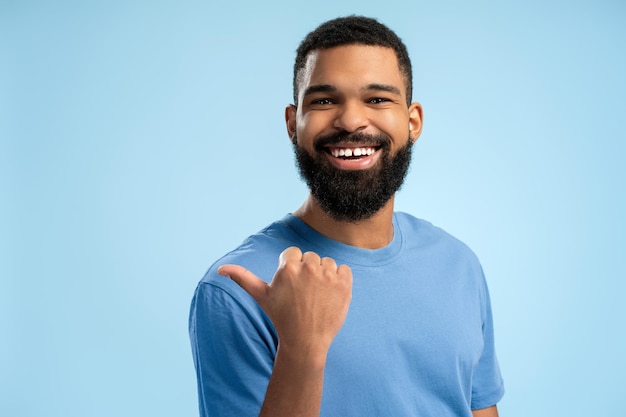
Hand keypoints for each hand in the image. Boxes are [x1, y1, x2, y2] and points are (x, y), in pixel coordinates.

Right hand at [218, 247, 352, 355]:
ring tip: (316, 296)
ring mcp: (328, 276)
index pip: (293, 253)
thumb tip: (220, 269)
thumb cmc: (281, 317)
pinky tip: (330, 295)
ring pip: (327, 262)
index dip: (291, 269)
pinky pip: (344, 269)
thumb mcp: (261, 296)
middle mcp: (308, 268)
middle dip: (307, 272)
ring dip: (324, 276)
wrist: (306, 341)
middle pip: (310, 257)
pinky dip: (340, 280)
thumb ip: (242, 278)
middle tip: (303, 294)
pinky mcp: (344, 284)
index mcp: (287, 267)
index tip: (291, 287)